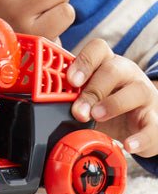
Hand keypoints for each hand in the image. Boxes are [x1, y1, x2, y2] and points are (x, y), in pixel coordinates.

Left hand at [68, 38, 157, 155]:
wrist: (140, 124)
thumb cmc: (108, 104)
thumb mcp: (89, 96)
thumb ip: (73, 94)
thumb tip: (46, 101)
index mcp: (107, 63)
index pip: (98, 49)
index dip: (83, 61)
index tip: (71, 80)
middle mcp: (128, 74)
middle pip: (113, 70)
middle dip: (93, 90)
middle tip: (78, 110)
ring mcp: (145, 94)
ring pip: (136, 91)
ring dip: (113, 104)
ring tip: (97, 118)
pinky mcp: (156, 118)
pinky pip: (152, 125)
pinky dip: (140, 137)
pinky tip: (127, 144)